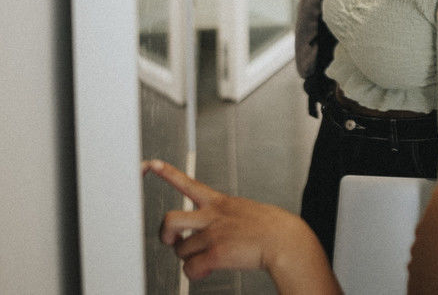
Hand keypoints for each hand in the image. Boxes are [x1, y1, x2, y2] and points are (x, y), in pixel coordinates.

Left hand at [143, 159, 335, 288]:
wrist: (285, 240)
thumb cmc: (269, 228)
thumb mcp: (243, 210)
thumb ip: (222, 215)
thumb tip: (207, 231)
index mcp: (220, 202)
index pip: (187, 183)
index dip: (167, 173)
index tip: (151, 164)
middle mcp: (213, 216)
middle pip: (170, 220)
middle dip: (166, 234)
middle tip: (172, 241)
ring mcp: (213, 234)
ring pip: (179, 249)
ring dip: (188, 258)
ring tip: (201, 258)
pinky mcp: (216, 253)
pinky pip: (190, 269)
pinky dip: (196, 273)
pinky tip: (207, 270)